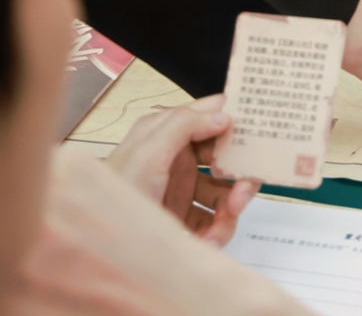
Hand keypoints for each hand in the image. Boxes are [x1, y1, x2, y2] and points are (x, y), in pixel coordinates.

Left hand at [105, 95, 258, 246]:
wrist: (97, 250)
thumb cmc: (113, 198)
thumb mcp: (146, 155)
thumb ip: (182, 126)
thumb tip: (223, 113)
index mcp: (165, 133)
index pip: (210, 115)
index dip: (237, 118)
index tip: (262, 127)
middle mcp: (176, 157)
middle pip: (225, 155)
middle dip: (240, 173)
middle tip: (243, 192)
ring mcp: (181, 188)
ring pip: (225, 190)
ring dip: (232, 206)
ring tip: (225, 222)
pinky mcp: (184, 216)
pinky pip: (216, 219)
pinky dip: (220, 229)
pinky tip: (209, 239)